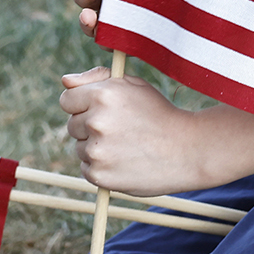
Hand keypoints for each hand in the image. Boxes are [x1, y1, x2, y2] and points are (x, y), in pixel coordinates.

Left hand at [59, 67, 203, 194]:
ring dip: (95, 147)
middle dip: (89, 126)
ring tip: (125, 146)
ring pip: (80, 147)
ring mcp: (97, 151)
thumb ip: (96, 78)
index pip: (66, 100)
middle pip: (72, 125)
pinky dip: (101, 167)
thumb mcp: (133, 85)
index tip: (97, 110)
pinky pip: (87, 168)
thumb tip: (65, 81)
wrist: (187, 150)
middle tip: (120, 129)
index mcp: (102, 95)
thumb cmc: (159, 113)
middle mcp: (95, 121)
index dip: (81, 104)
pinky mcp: (99, 175)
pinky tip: (124, 161)